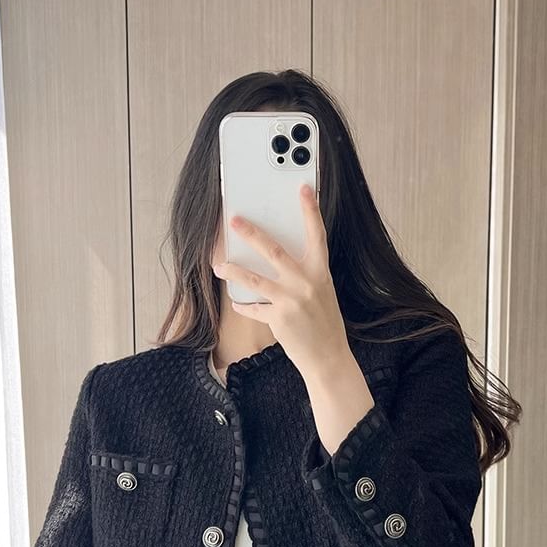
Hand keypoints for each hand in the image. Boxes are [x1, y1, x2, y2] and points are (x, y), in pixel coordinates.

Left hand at [211, 183, 349, 381]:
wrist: (328, 358)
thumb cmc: (325, 324)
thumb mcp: (322, 293)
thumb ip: (305, 276)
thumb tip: (279, 262)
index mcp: (321, 272)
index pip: (317, 235)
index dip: (310, 210)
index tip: (303, 188)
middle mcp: (307, 282)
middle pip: (274, 251)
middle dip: (252, 233)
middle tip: (234, 220)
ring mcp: (292, 300)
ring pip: (254, 279)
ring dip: (233, 270)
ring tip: (219, 264)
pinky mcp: (279, 318)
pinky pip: (254, 308)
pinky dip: (244, 306)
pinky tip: (237, 303)